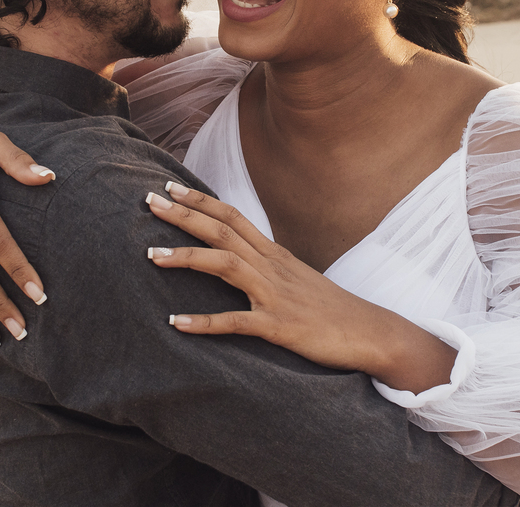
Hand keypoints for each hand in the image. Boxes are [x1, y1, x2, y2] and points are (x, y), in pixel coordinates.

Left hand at [145, 183, 457, 392]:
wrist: (370, 332)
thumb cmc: (330, 308)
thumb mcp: (296, 277)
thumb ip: (267, 264)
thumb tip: (239, 255)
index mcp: (274, 254)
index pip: (232, 216)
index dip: (199, 200)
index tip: (169, 187)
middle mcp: (272, 267)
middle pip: (222, 230)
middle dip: (183, 215)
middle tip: (149, 201)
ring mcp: (275, 295)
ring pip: (225, 265)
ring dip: (186, 257)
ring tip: (150, 255)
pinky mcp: (279, 326)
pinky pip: (236, 322)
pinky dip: (204, 322)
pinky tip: (176, 322)